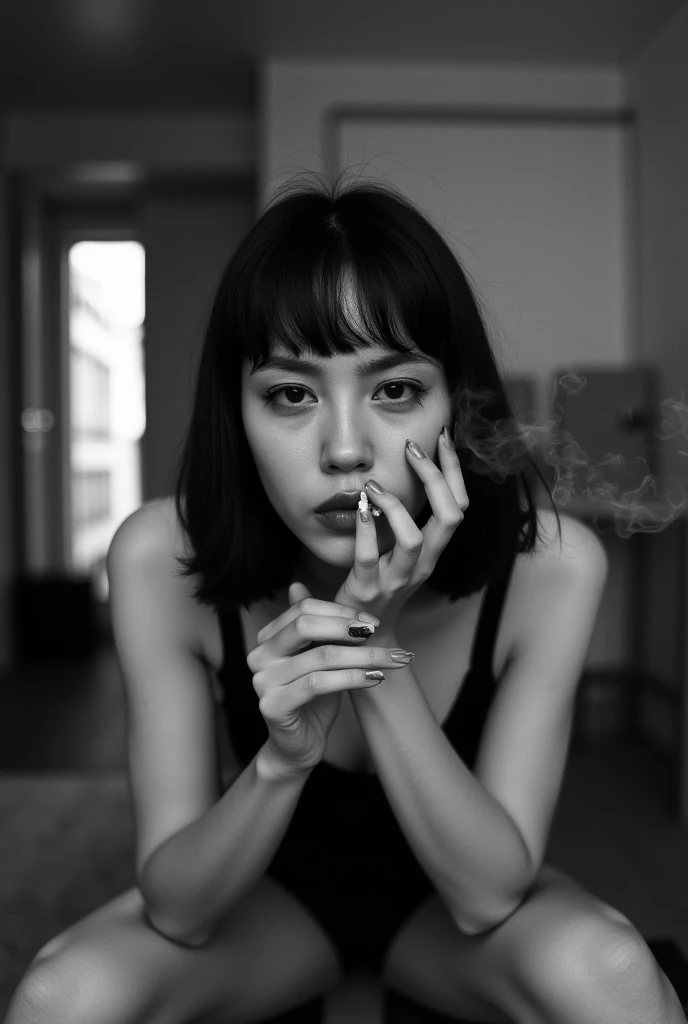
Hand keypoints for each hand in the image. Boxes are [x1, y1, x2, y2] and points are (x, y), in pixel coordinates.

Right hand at [248, 584, 410, 774]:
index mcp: (267, 639)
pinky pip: (319, 684)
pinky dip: (353, 677)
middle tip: (380, 633)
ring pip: (321, 656)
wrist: (298, 746)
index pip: (303, 610)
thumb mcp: (314, 656)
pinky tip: (375, 678)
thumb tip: (298, 584)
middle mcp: (259, 656)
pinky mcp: (273, 706)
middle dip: (349, 627)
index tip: (372, 621)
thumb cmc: (311, 698)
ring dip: (364, 656)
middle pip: (305, 625)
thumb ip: (310, 625)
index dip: (340, 612)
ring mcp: (262, 682)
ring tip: (391, 659)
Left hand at [334, 429, 468, 630]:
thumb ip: (395, 519)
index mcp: (433, 551)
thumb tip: (388, 469)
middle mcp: (423, 563)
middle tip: (414, 448)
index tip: (442, 438)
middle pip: (450, 517)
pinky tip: (358, 507)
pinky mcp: (365, 590)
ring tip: (374, 485)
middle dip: (437, 477)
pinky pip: (367, 558)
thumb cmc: (377, 587)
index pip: (459, 505)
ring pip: (414, 539)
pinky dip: (363, 529)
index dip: (455, 471)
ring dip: (396, 506)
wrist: (360, 641)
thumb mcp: (396, 553)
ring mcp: (396, 578)